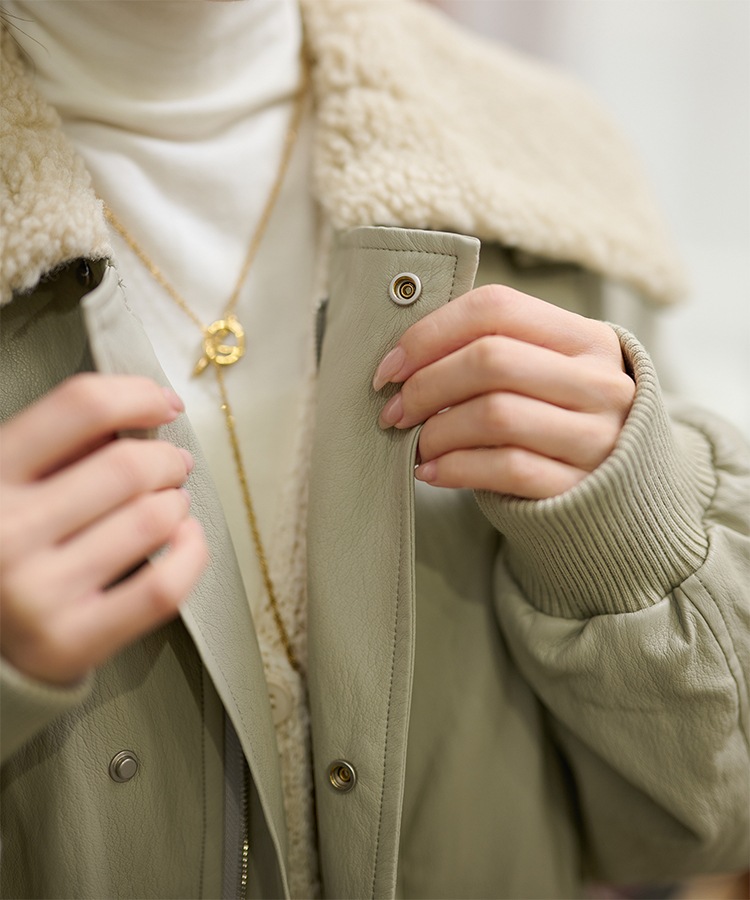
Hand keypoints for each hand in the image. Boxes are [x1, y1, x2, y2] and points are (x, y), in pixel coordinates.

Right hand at [0, 374, 207, 684]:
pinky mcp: (68, 644)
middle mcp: (5, 533)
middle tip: (173, 465)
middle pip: (127, 467)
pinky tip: (186, 538)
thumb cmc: (2, 541)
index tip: (163, 404)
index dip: (137, 395)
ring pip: (151, 522)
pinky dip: (191, 554)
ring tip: (172, 503)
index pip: (81, 407)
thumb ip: (62, 445)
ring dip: (178, 503)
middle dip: (166, 459)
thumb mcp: (9, 478)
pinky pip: (162, 588)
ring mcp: (35, 595)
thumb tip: (145, 408)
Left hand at [373, 284, 634, 498]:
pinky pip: (507, 467)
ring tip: (415, 445)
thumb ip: (494, 353)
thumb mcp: (545, 376)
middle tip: (394, 411)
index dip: (430, 333)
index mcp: (586, 338)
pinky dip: (455, 468)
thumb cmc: (558, 425)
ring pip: (496, 415)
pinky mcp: (581, 486)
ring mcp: (596, 437)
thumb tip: (402, 357)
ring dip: (436, 431)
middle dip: (426, 385)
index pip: (496, 307)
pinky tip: (432, 472)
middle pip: (491, 359)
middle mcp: (598, 382)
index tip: (391, 367)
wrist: (620, 498)